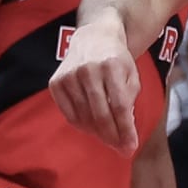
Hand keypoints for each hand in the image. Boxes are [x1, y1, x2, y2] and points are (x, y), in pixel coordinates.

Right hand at [49, 11, 140, 152]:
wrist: (93, 37)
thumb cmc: (117, 60)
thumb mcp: (131, 75)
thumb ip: (129, 101)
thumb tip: (124, 133)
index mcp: (111, 66)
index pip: (119, 106)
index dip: (126, 129)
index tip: (132, 146)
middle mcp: (87, 70)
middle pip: (100, 114)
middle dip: (113, 137)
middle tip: (122, 150)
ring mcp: (68, 75)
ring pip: (83, 116)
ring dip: (98, 133)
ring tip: (109, 139)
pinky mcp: (55, 82)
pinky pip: (68, 113)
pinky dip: (81, 125)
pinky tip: (92, 128)